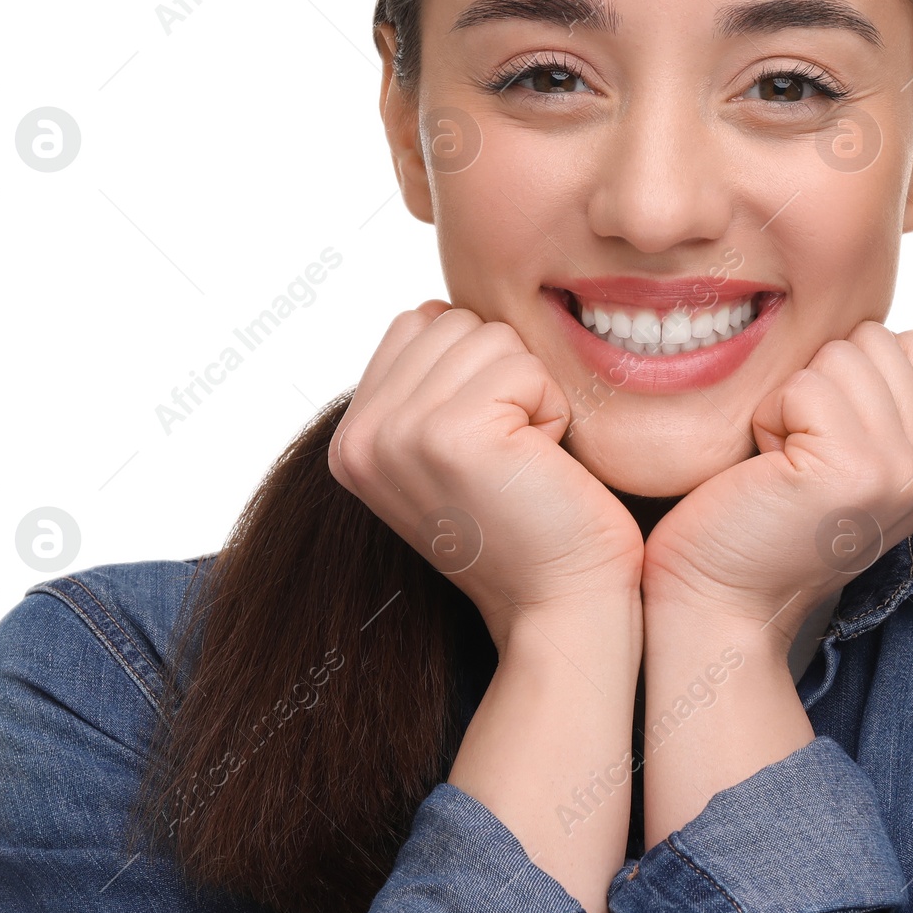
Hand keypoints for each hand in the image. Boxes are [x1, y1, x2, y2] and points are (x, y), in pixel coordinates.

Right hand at [329, 301, 644, 651]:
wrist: (559, 603)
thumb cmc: (529, 523)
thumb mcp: (450, 448)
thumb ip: (427, 382)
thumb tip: (439, 309)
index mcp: (352, 439)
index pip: (419, 323)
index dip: (477, 368)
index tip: (489, 442)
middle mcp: (361, 437)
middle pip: (455, 322)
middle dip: (505, 376)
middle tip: (511, 455)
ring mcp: (398, 434)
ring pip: (491, 337)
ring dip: (531, 392)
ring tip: (524, 460)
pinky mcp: (451, 434)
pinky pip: (524, 366)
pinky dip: (552, 408)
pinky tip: (540, 465)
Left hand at [641, 323, 912, 656]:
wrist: (718, 601)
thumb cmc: (754, 521)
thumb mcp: (837, 454)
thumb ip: (873, 399)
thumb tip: (865, 326)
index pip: (906, 344)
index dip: (842, 376)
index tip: (815, 443)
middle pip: (872, 340)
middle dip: (815, 384)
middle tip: (791, 458)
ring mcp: (903, 469)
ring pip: (839, 355)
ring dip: (788, 402)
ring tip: (778, 466)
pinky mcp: (857, 470)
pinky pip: (804, 385)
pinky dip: (767, 419)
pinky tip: (765, 472)